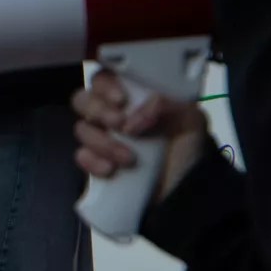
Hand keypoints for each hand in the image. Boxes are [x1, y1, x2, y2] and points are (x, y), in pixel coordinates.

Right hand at [71, 69, 210, 204]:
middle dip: (99, 111)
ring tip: (128, 158)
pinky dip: (92, 161)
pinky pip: (81, 155)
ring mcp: (102, 138)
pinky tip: (111, 169)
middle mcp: (113, 114)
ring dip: (102, 142)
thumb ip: (165, 103)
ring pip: (82, 128)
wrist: (185, 192)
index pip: (104, 77)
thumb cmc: (188, 151)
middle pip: (83, 99)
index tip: (120, 99)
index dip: (105, 84)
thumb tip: (133, 116)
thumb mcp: (190, 120)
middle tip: (121, 125)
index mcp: (132, 97)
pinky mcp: (96, 163)